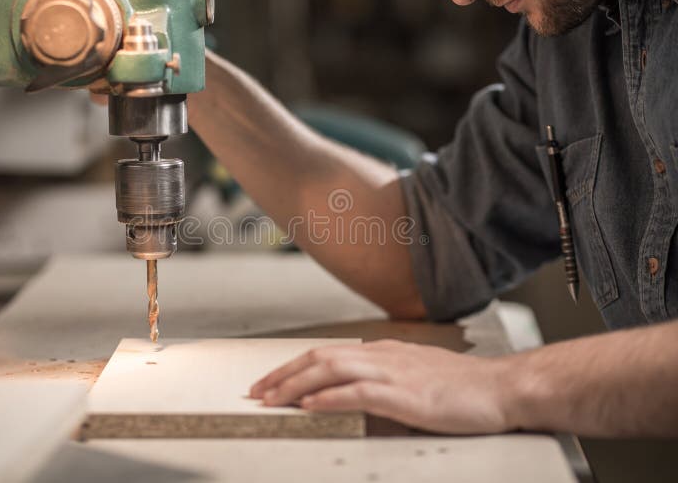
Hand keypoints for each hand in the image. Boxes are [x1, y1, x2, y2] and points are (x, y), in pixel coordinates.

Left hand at [250, 340, 515, 434]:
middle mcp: (383, 356)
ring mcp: (393, 373)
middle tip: (257, 392)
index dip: (294, 367)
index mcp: (384, 353)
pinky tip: (310, 406)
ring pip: (331, 370)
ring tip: (272, 399)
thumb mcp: (417, 376)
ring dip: (296, 385)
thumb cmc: (464, 386)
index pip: (327, 354)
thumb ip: (385, 380)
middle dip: (283, 374)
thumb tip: (354, 392)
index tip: (271, 382)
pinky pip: (358, 392)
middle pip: (320, 357)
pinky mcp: (405, 395)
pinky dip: (330, 397)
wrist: (501, 389)